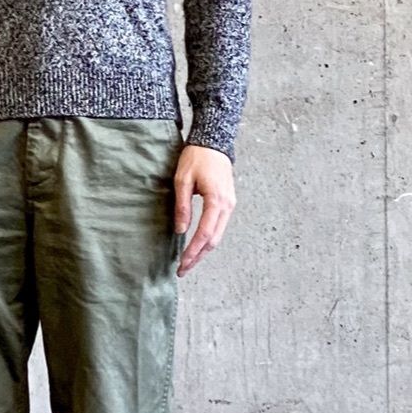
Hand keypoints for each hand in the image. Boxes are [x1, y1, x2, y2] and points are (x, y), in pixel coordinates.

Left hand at [173, 143, 235, 275]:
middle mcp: (227, 205)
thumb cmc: (197, 157)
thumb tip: (181, 230)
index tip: (182, 264)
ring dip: (203, 250)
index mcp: (216, 200)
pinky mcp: (228, 202)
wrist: (214, 142)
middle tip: (183, 269)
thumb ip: (182, 206)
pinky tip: (197, 244)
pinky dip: (208, 238)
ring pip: (218, 235)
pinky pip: (219, 226)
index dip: (193, 251)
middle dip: (198, 257)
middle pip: (214, 240)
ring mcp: (230, 204)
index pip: (205, 233)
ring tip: (188, 261)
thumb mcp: (182, 179)